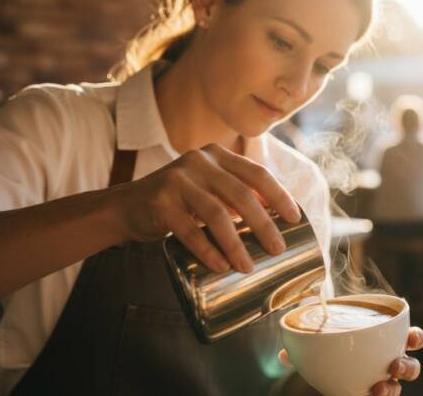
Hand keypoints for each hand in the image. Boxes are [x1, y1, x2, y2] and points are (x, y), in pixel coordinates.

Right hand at [114, 143, 300, 272]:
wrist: (127, 206)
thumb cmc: (180, 202)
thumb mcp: (209, 187)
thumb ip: (236, 194)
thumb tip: (279, 221)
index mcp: (217, 155)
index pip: (257, 173)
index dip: (279, 195)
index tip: (295, 218)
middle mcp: (199, 161)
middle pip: (240, 194)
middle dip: (263, 224)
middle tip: (277, 249)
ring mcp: (177, 180)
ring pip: (216, 213)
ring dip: (236, 244)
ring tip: (248, 266)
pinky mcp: (159, 202)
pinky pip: (189, 231)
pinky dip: (207, 251)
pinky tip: (221, 266)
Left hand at [277, 327, 422, 395]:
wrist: (327, 379)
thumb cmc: (332, 352)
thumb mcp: (320, 344)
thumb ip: (306, 345)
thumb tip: (283, 353)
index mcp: (387, 342)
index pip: (412, 338)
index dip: (416, 338)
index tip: (410, 338)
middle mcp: (389, 364)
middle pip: (412, 367)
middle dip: (408, 367)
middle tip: (393, 365)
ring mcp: (383, 384)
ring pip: (398, 388)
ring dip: (393, 389)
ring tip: (378, 388)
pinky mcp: (374, 395)